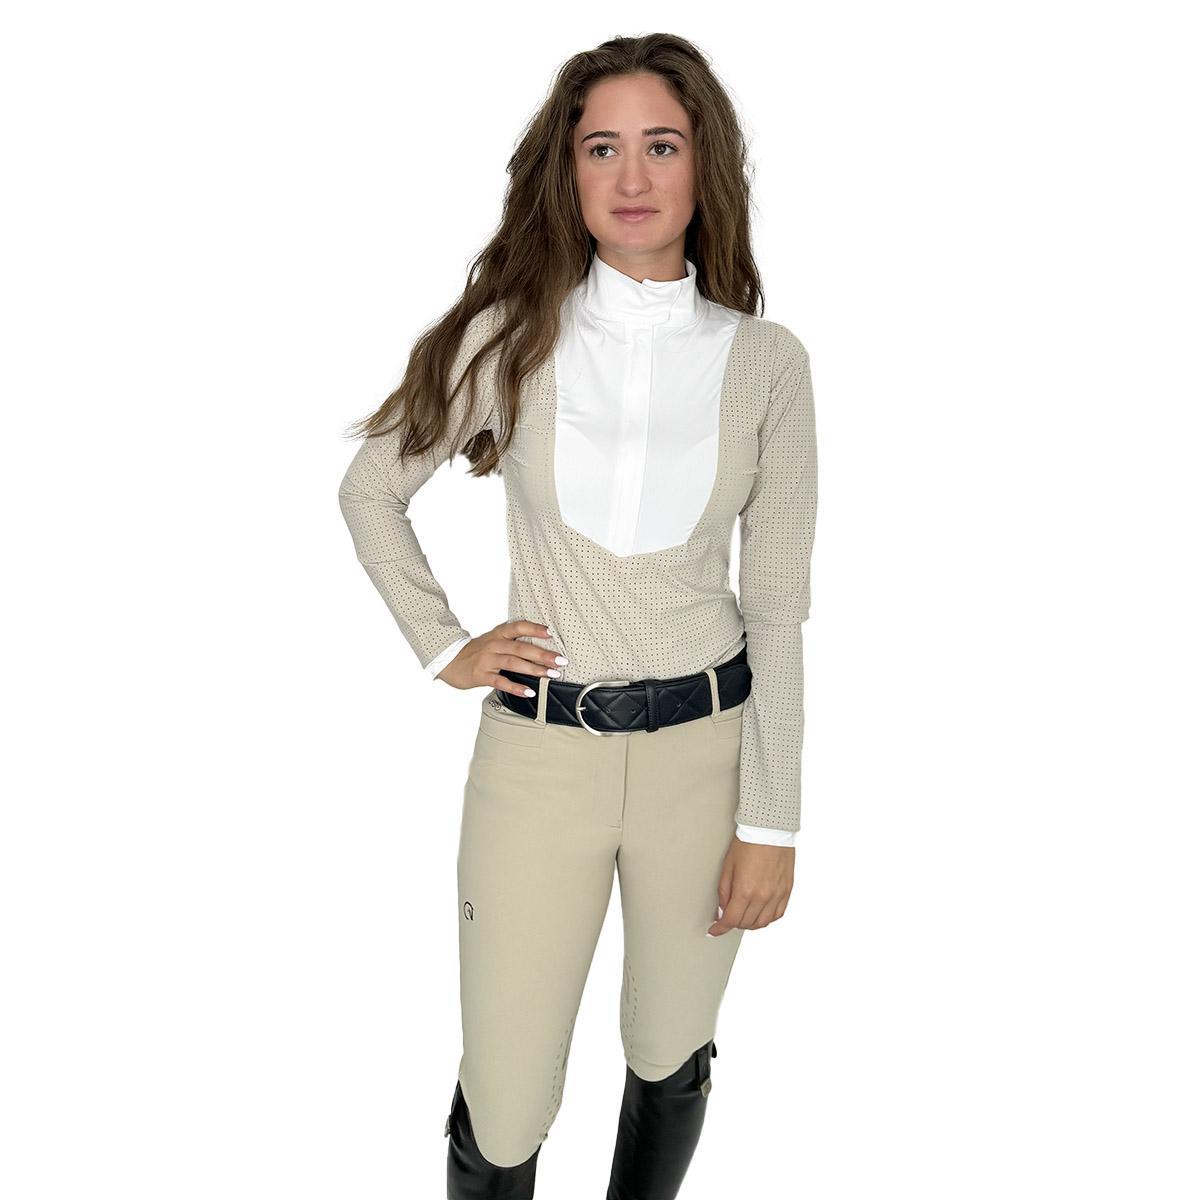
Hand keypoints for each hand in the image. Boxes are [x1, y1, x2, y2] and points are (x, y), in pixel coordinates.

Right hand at [436, 620, 566, 695]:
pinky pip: (501, 682)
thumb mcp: (493, 641)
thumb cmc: (476, 652)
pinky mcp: (481, 675)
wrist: (449, 660)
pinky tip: (528, 692)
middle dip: (543, 654)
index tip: (551, 633)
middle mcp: (494, 645)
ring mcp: (487, 660)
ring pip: (513, 663)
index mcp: (498, 634)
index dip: (534, 629)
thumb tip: (540, 648)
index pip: (518, 627)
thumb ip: (512, 642)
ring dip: (534, 669)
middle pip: (521, 648)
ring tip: (550, 675)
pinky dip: (516, 687)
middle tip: (560, 660)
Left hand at [706, 837, 793, 934]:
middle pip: (746, 923)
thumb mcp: (728, 866)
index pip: (731, 920)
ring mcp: (777, 895)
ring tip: (742, 916)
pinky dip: (766, 918)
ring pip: (762, 923)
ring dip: (749, 923)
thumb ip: (724, 891)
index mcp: (745, 891)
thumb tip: (723, 909)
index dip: (720, 928)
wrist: (769, 830)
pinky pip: (777, 914)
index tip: (714, 930)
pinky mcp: (787, 891)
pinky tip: (759, 912)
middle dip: (733, 924)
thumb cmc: (747, 844)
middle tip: (727, 917)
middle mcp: (763, 896)